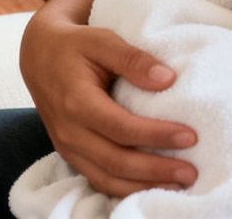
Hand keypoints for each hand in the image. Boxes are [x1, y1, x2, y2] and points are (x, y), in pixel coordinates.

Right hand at [19, 11, 198, 197]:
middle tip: (191, 172)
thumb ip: (133, 59)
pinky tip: (151, 187)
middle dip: (156, 171)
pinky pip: (99, 180)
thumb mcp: (102, 40)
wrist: (39, 56)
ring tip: (179, 186)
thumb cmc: (76, 45)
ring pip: (107, 179)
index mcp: (77, 102)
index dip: (156, 135)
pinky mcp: (71, 155)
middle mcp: (70, 133)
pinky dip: (126, 189)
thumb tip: (168, 79)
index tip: (189, 136)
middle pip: (116, 162)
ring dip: (144, 186)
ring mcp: (68, 148)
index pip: (122, 128)